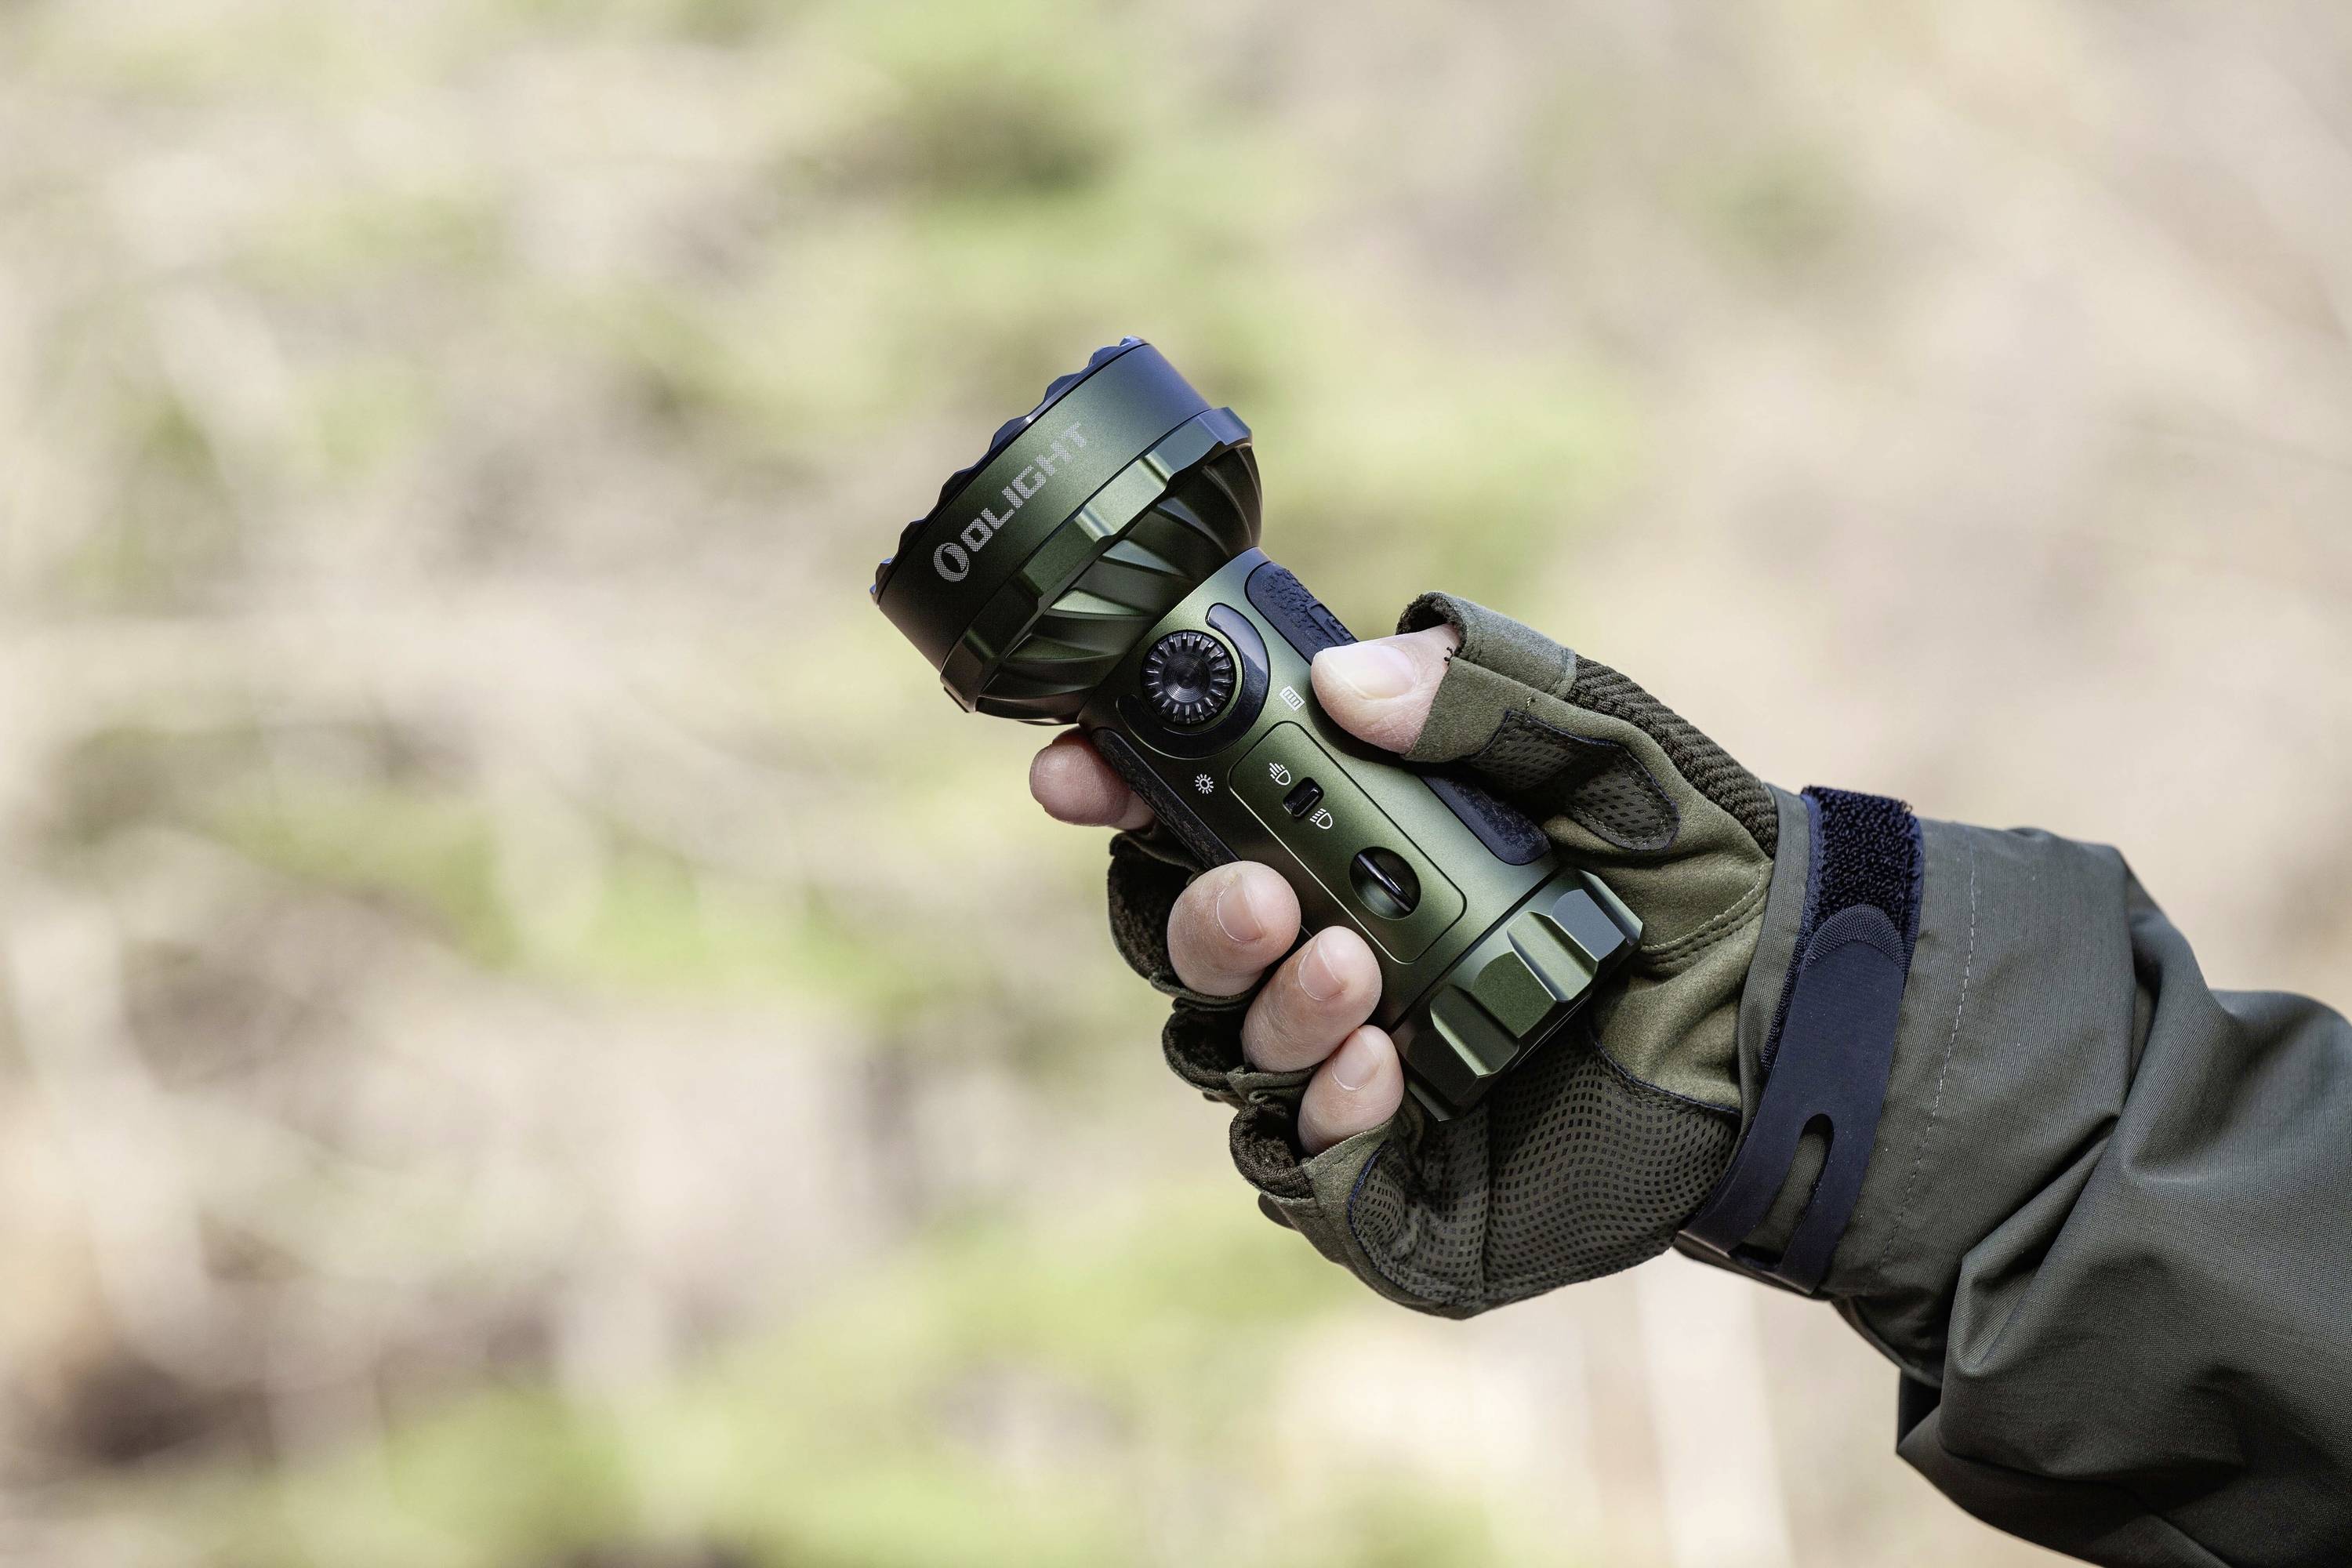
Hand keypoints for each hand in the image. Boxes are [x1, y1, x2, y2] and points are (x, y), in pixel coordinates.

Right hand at [1034, 593, 1781, 1315]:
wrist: (1796, 1016)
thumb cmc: (1692, 866)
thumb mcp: (1598, 746)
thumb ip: (1480, 691)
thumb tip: (1343, 683)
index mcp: (1342, 845)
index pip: (1184, 819)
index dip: (1115, 794)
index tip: (1077, 773)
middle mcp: (1324, 955)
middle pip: (1175, 946)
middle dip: (1193, 917)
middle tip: (1263, 892)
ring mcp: (1350, 1076)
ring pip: (1220, 1056)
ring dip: (1266, 1012)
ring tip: (1357, 973)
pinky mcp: (1396, 1189)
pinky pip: (1299, 1168)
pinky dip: (1320, 1119)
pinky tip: (1387, 1068)